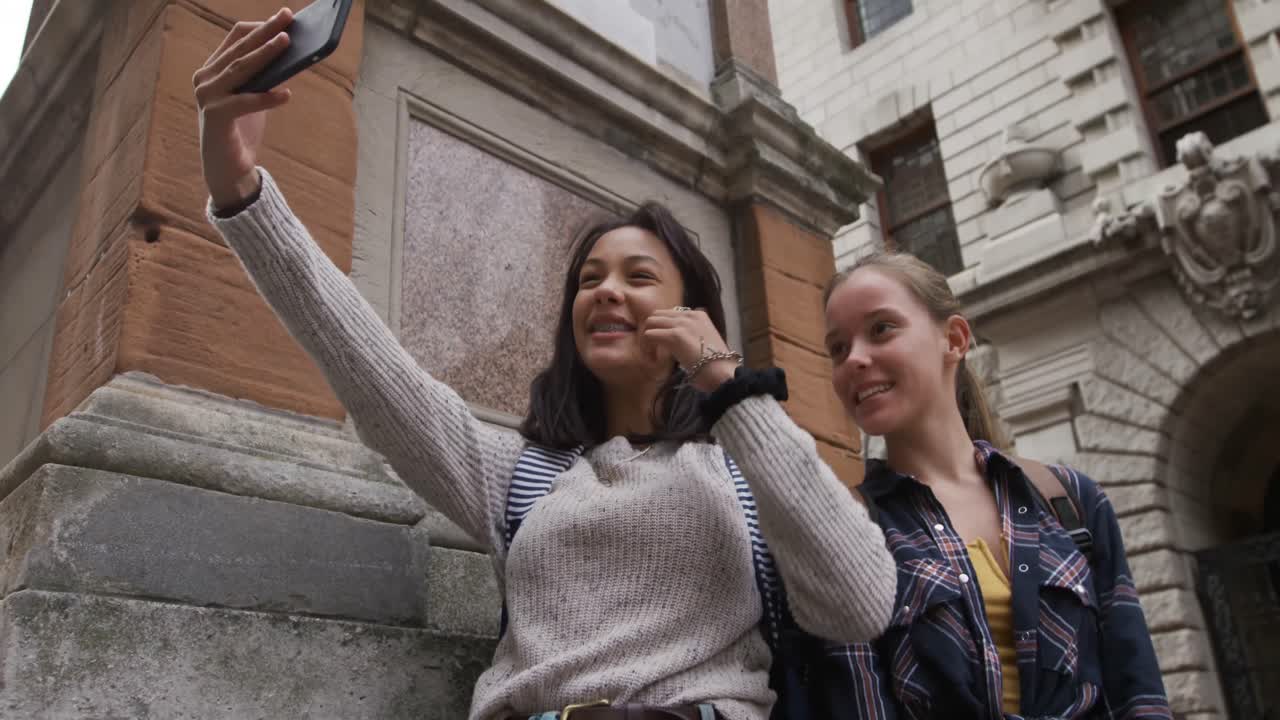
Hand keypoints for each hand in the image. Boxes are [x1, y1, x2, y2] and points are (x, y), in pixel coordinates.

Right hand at [192, 8, 294, 209]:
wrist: (227, 170)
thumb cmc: (242, 130)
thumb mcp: (254, 97)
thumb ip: (264, 78)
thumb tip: (293, 57)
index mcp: (212, 70)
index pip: (234, 39)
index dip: (259, 26)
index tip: (284, 16)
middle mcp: (205, 79)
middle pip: (239, 49)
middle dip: (265, 31)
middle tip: (288, 17)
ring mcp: (206, 97)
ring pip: (240, 69)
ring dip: (265, 54)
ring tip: (287, 43)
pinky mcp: (214, 117)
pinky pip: (244, 102)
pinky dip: (266, 98)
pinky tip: (286, 94)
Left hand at [643, 307, 738, 392]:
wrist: (723, 373)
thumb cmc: (717, 365)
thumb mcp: (707, 343)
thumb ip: (694, 336)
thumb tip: (681, 342)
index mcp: (698, 315)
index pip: (670, 314)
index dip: (662, 329)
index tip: (662, 346)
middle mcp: (689, 315)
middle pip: (657, 316)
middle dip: (651, 331)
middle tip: (652, 350)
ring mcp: (682, 324)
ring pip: (650, 323)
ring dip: (646, 339)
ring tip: (651, 356)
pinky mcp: (674, 335)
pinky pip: (649, 335)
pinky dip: (646, 348)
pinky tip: (652, 360)